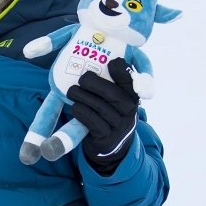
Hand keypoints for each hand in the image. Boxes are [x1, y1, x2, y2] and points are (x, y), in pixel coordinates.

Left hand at [65, 58, 141, 174]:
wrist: (110, 147)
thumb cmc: (109, 114)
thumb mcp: (116, 99)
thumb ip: (112, 82)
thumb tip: (100, 58)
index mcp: (133, 97)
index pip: (131, 82)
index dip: (123, 72)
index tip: (112, 63)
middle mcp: (130, 112)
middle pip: (113, 95)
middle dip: (95, 84)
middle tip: (82, 79)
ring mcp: (119, 127)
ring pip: (100, 108)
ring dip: (83, 97)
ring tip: (72, 92)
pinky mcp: (107, 139)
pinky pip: (93, 123)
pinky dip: (82, 113)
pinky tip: (75, 108)